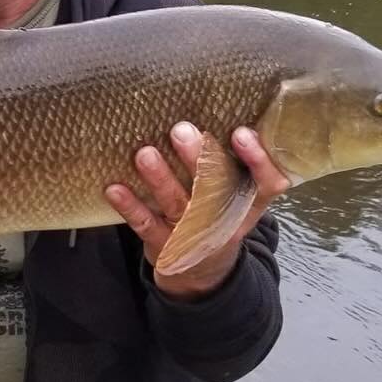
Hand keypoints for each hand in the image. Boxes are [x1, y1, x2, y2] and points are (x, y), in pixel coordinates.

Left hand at [104, 123, 288, 299]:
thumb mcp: (235, 197)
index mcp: (248, 204)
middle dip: (199, 159)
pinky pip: (145, 225)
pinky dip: (130, 206)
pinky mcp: (165, 246)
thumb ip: (232, 163)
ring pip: (177, 204)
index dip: (258, 160)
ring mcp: (194, 236)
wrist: (200, 276)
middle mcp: (224, 219)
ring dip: (160, 178)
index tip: (241, 132)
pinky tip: (114, 188)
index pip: (267, 183)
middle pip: (216, 190)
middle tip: (181, 130)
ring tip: (144, 153)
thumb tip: (214, 105)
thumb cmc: (216, 218)